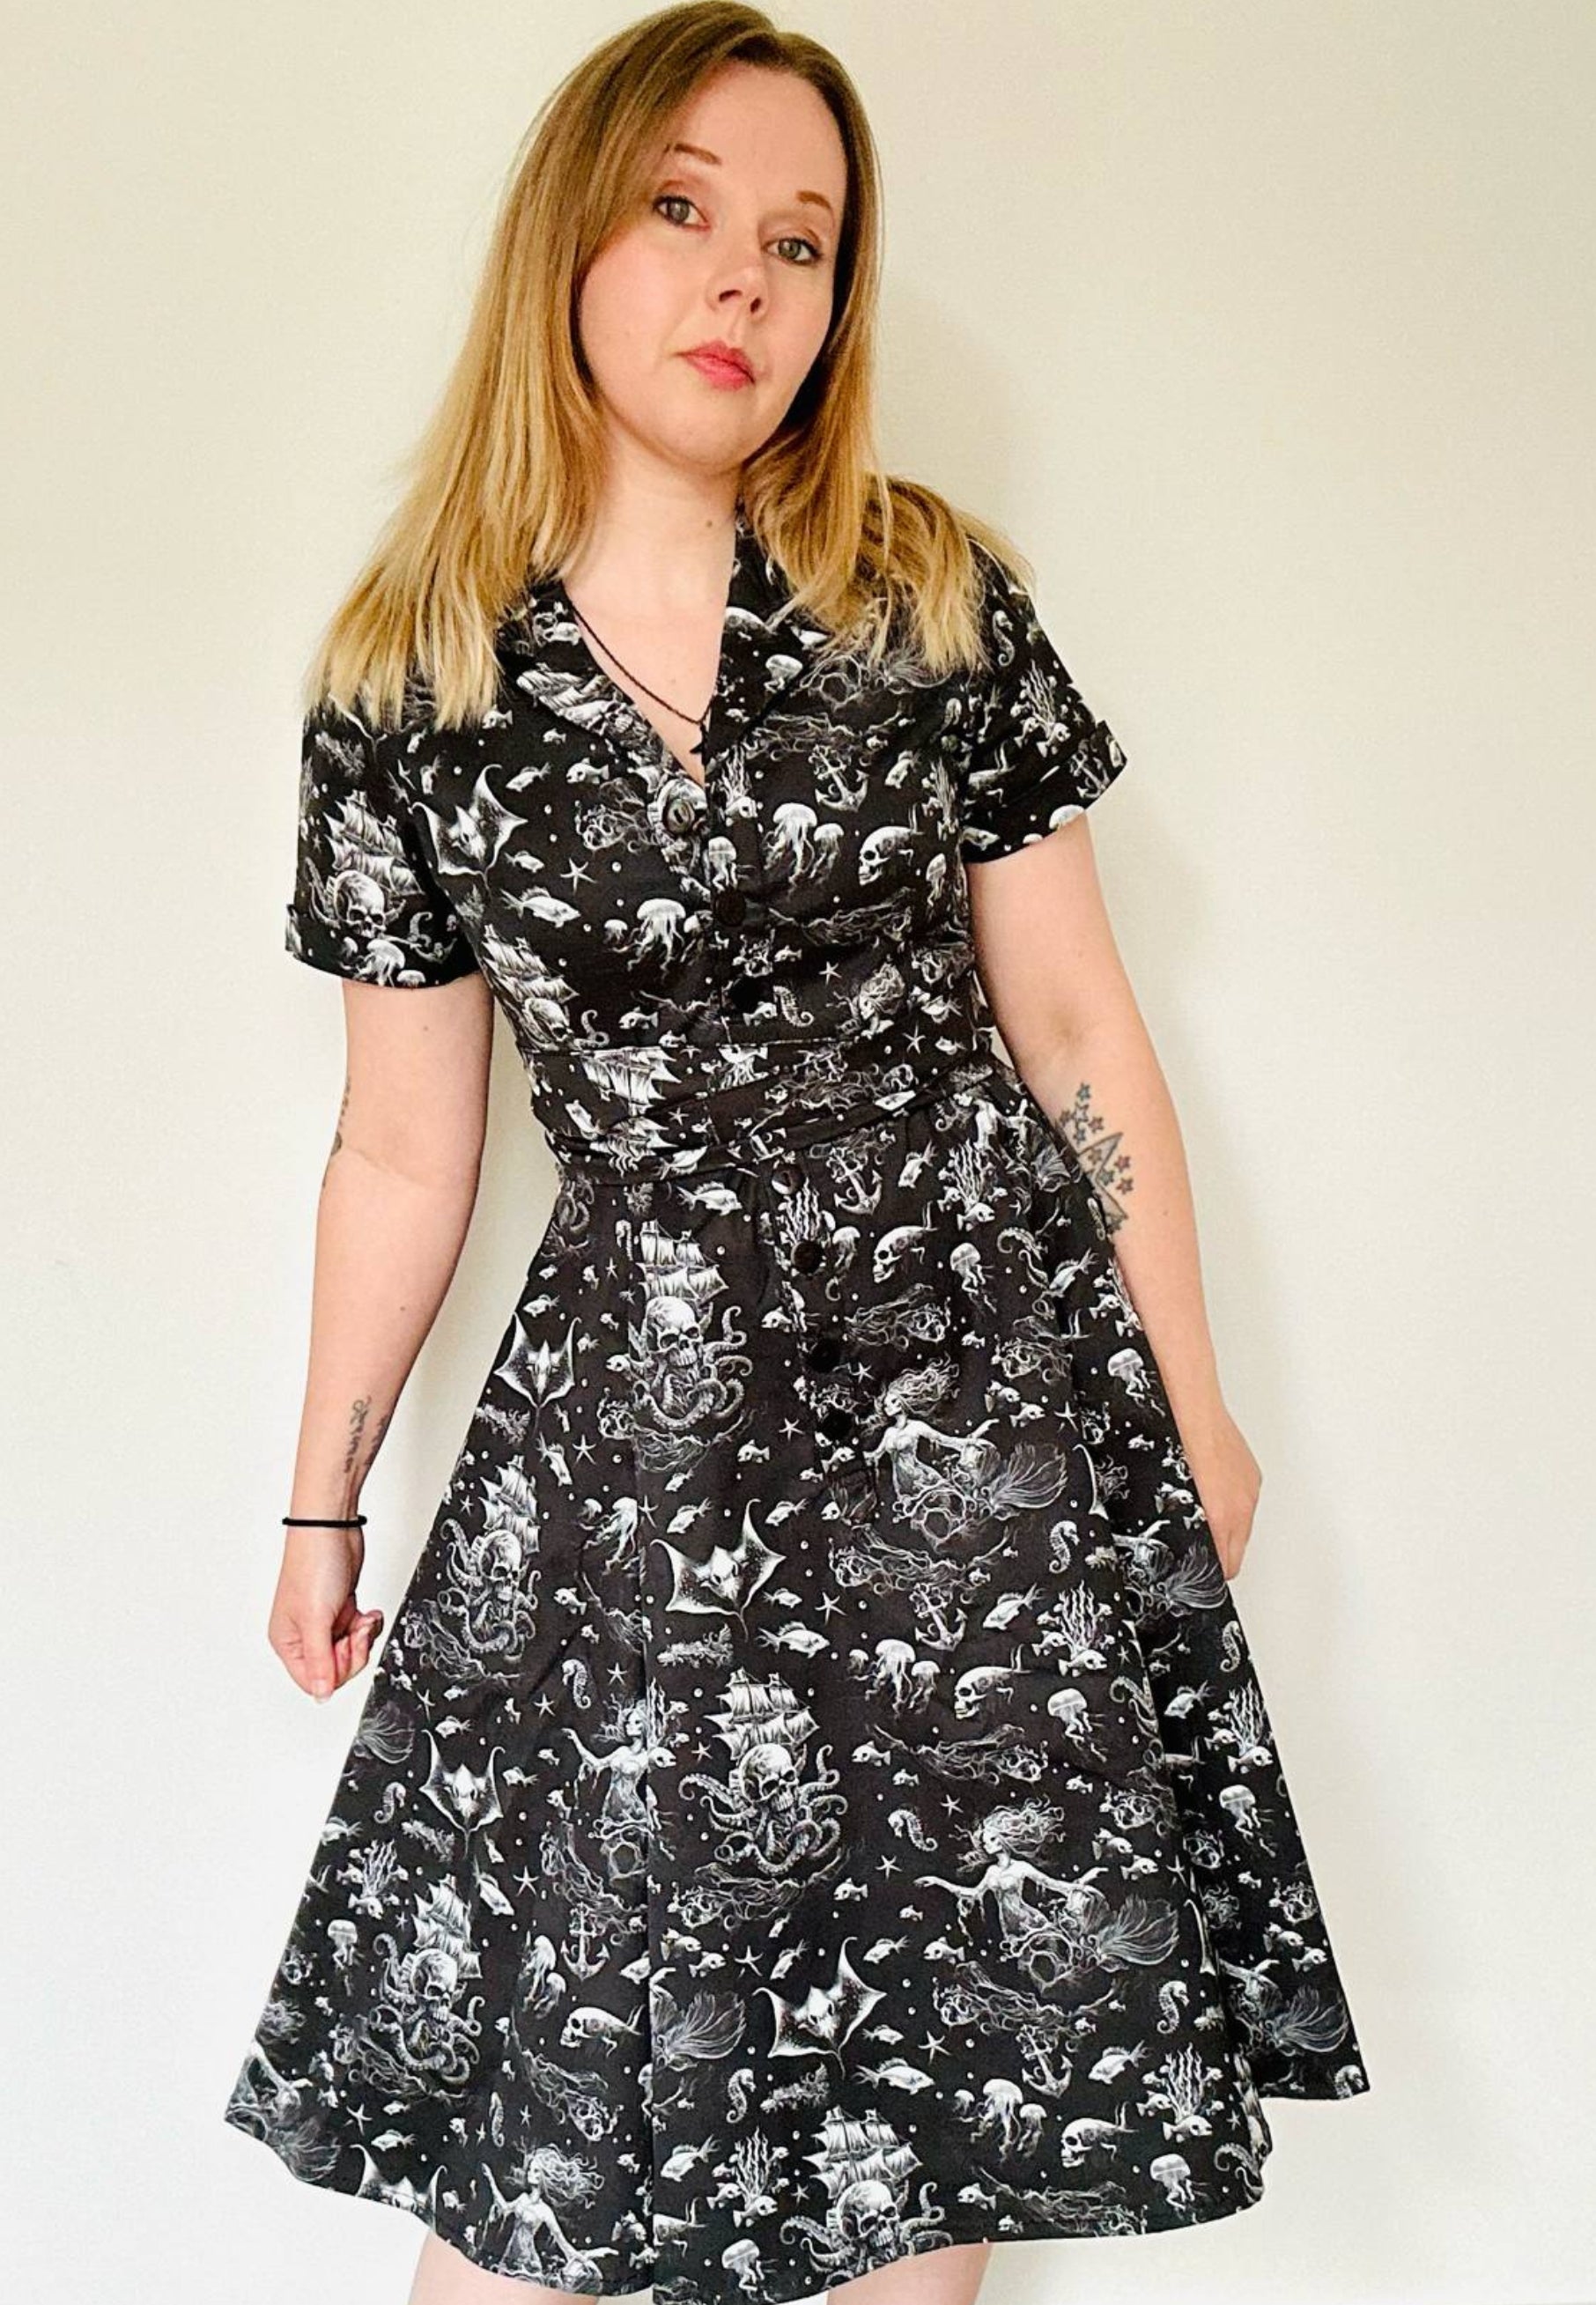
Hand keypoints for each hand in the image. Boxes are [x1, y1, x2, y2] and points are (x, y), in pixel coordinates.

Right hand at [268, 1523, 383, 1699]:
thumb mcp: (316, 1619)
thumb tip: (320, 1696)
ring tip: (360, 1616)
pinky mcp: (342, 1610)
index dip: (337, 1669)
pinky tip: (366, 1611)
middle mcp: (303, 1635)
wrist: (333, 1529)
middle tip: (355, 1628)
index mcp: (287, 1642)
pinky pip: (359, 1633)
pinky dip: (368, 1624)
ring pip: (351, 1651)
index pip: (314, 1681)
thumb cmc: (314, 1564)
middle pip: (336, 1668)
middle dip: (353, 1650)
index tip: (345, 1645)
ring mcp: (324, 1622)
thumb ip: (320, 1661)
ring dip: (362, 1636)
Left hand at [1175, 1398, 1261, 1580]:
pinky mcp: (1251, 1475)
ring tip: (1200, 1520)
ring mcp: (1249, 1490)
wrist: (1186, 1401)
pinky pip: (1245, 1504)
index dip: (1207, 1575)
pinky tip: (1209, 1493)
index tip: (1195, 1575)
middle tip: (1195, 1555)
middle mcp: (1240, 1506)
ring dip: (1225, 1532)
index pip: (1224, 1568)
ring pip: (1242, 1530)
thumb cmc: (1170, 1438)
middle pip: (1236, 1555)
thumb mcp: (1163, 1491)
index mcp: (1219, 1517)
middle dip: (1217, 1558)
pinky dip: (1231, 1507)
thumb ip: (1176, 1523)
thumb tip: (1169, 1540)